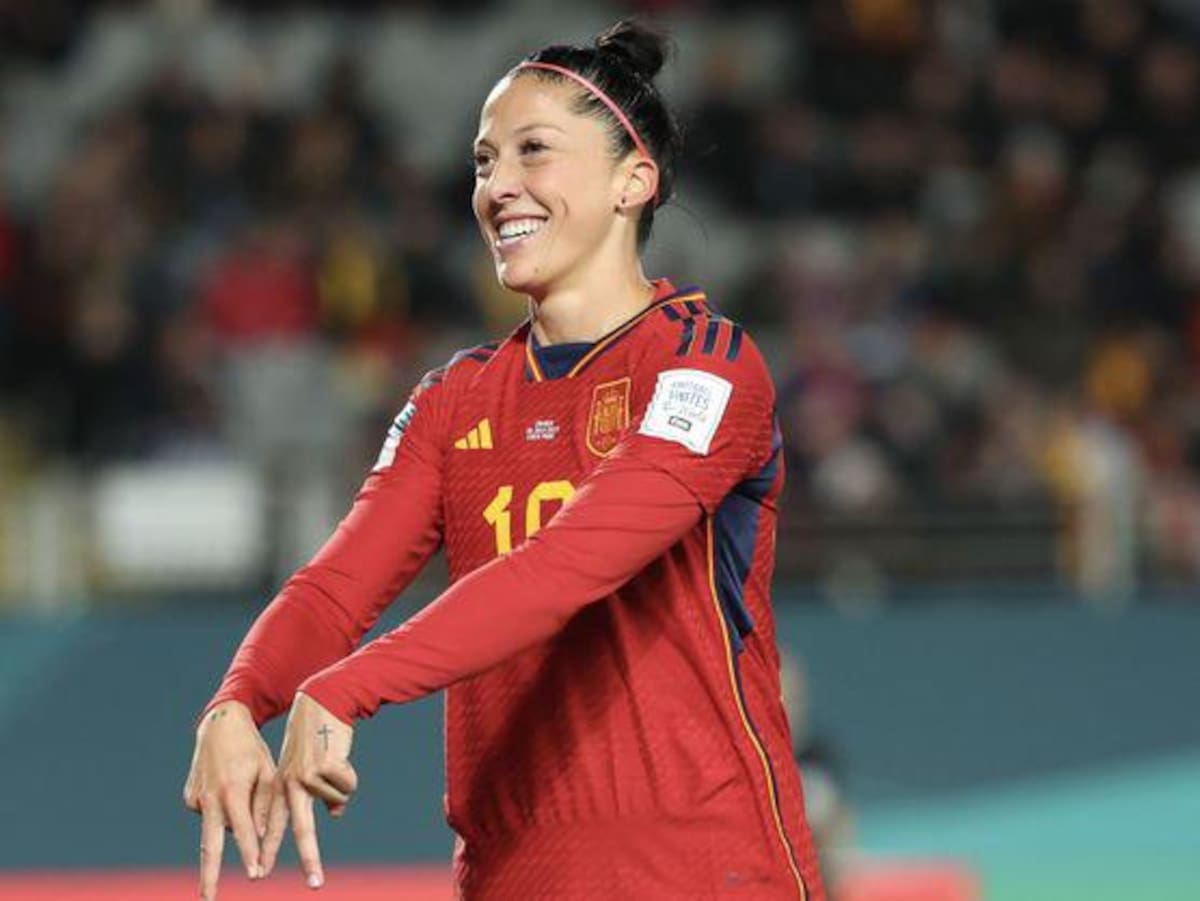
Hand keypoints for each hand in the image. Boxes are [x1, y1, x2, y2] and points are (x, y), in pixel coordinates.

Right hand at [183, 700, 277, 900]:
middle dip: (210, 874)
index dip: (251, 852)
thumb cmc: (252, 750)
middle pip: (210, 844)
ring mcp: (196, 798)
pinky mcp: (189, 798)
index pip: (244, 829)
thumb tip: (260, 838)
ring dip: (232, 819)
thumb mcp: (268, 772)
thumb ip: (266, 806)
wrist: (221, 725)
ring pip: (219, 825)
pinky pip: (212, 814)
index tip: (257, 872)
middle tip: (208, 899)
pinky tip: (226, 785)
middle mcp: (210, 797)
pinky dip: (223, 808)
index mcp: (233, 790)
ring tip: (240, 784)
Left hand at [262, 692, 356, 889]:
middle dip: (310, 858)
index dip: (268, 849)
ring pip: (337, 799)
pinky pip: (348, 784)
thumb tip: (335, 815)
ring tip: (332, 758)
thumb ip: (314, 793)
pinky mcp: (325, 765)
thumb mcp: (308, 765)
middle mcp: (289, 784)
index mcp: (280, 786)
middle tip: (315, 883)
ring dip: (342, 783)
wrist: (321, 702)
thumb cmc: (316, 735)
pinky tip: (340, 753)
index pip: (274, 825)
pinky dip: (350, 772)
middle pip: (301, 829)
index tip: (260, 874)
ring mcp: (307, 775)